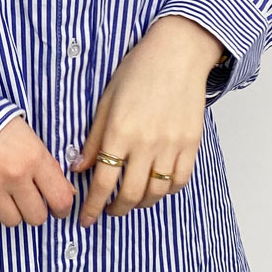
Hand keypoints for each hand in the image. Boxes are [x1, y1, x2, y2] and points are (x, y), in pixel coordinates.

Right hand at [0, 114, 77, 226]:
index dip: (63, 209)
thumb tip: (66, 194)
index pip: (60, 199)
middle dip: (35, 211)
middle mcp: (14, 175)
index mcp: (34, 158)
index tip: (58, 210)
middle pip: (36, 217)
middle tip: (30, 201)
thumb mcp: (31, 139)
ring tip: (8, 196)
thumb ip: (49, 167)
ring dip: (13, 212)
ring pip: (12, 221)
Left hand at [71, 17, 223, 226]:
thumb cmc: (139, 70)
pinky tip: (156, 188)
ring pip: (156, 192)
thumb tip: (79, 168)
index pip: (103, 182)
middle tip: (108, 211)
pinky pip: (180, 180)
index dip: (92, 206)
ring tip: (131, 201)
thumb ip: (94, 139)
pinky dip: (167, 190)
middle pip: (130, 194)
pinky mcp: (191, 143)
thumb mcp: (106, 101)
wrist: (178, 53)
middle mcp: (146, 143)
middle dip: (115, 209)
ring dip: (140, 203)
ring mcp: (172, 145)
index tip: (86, 218)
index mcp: (120, 132)